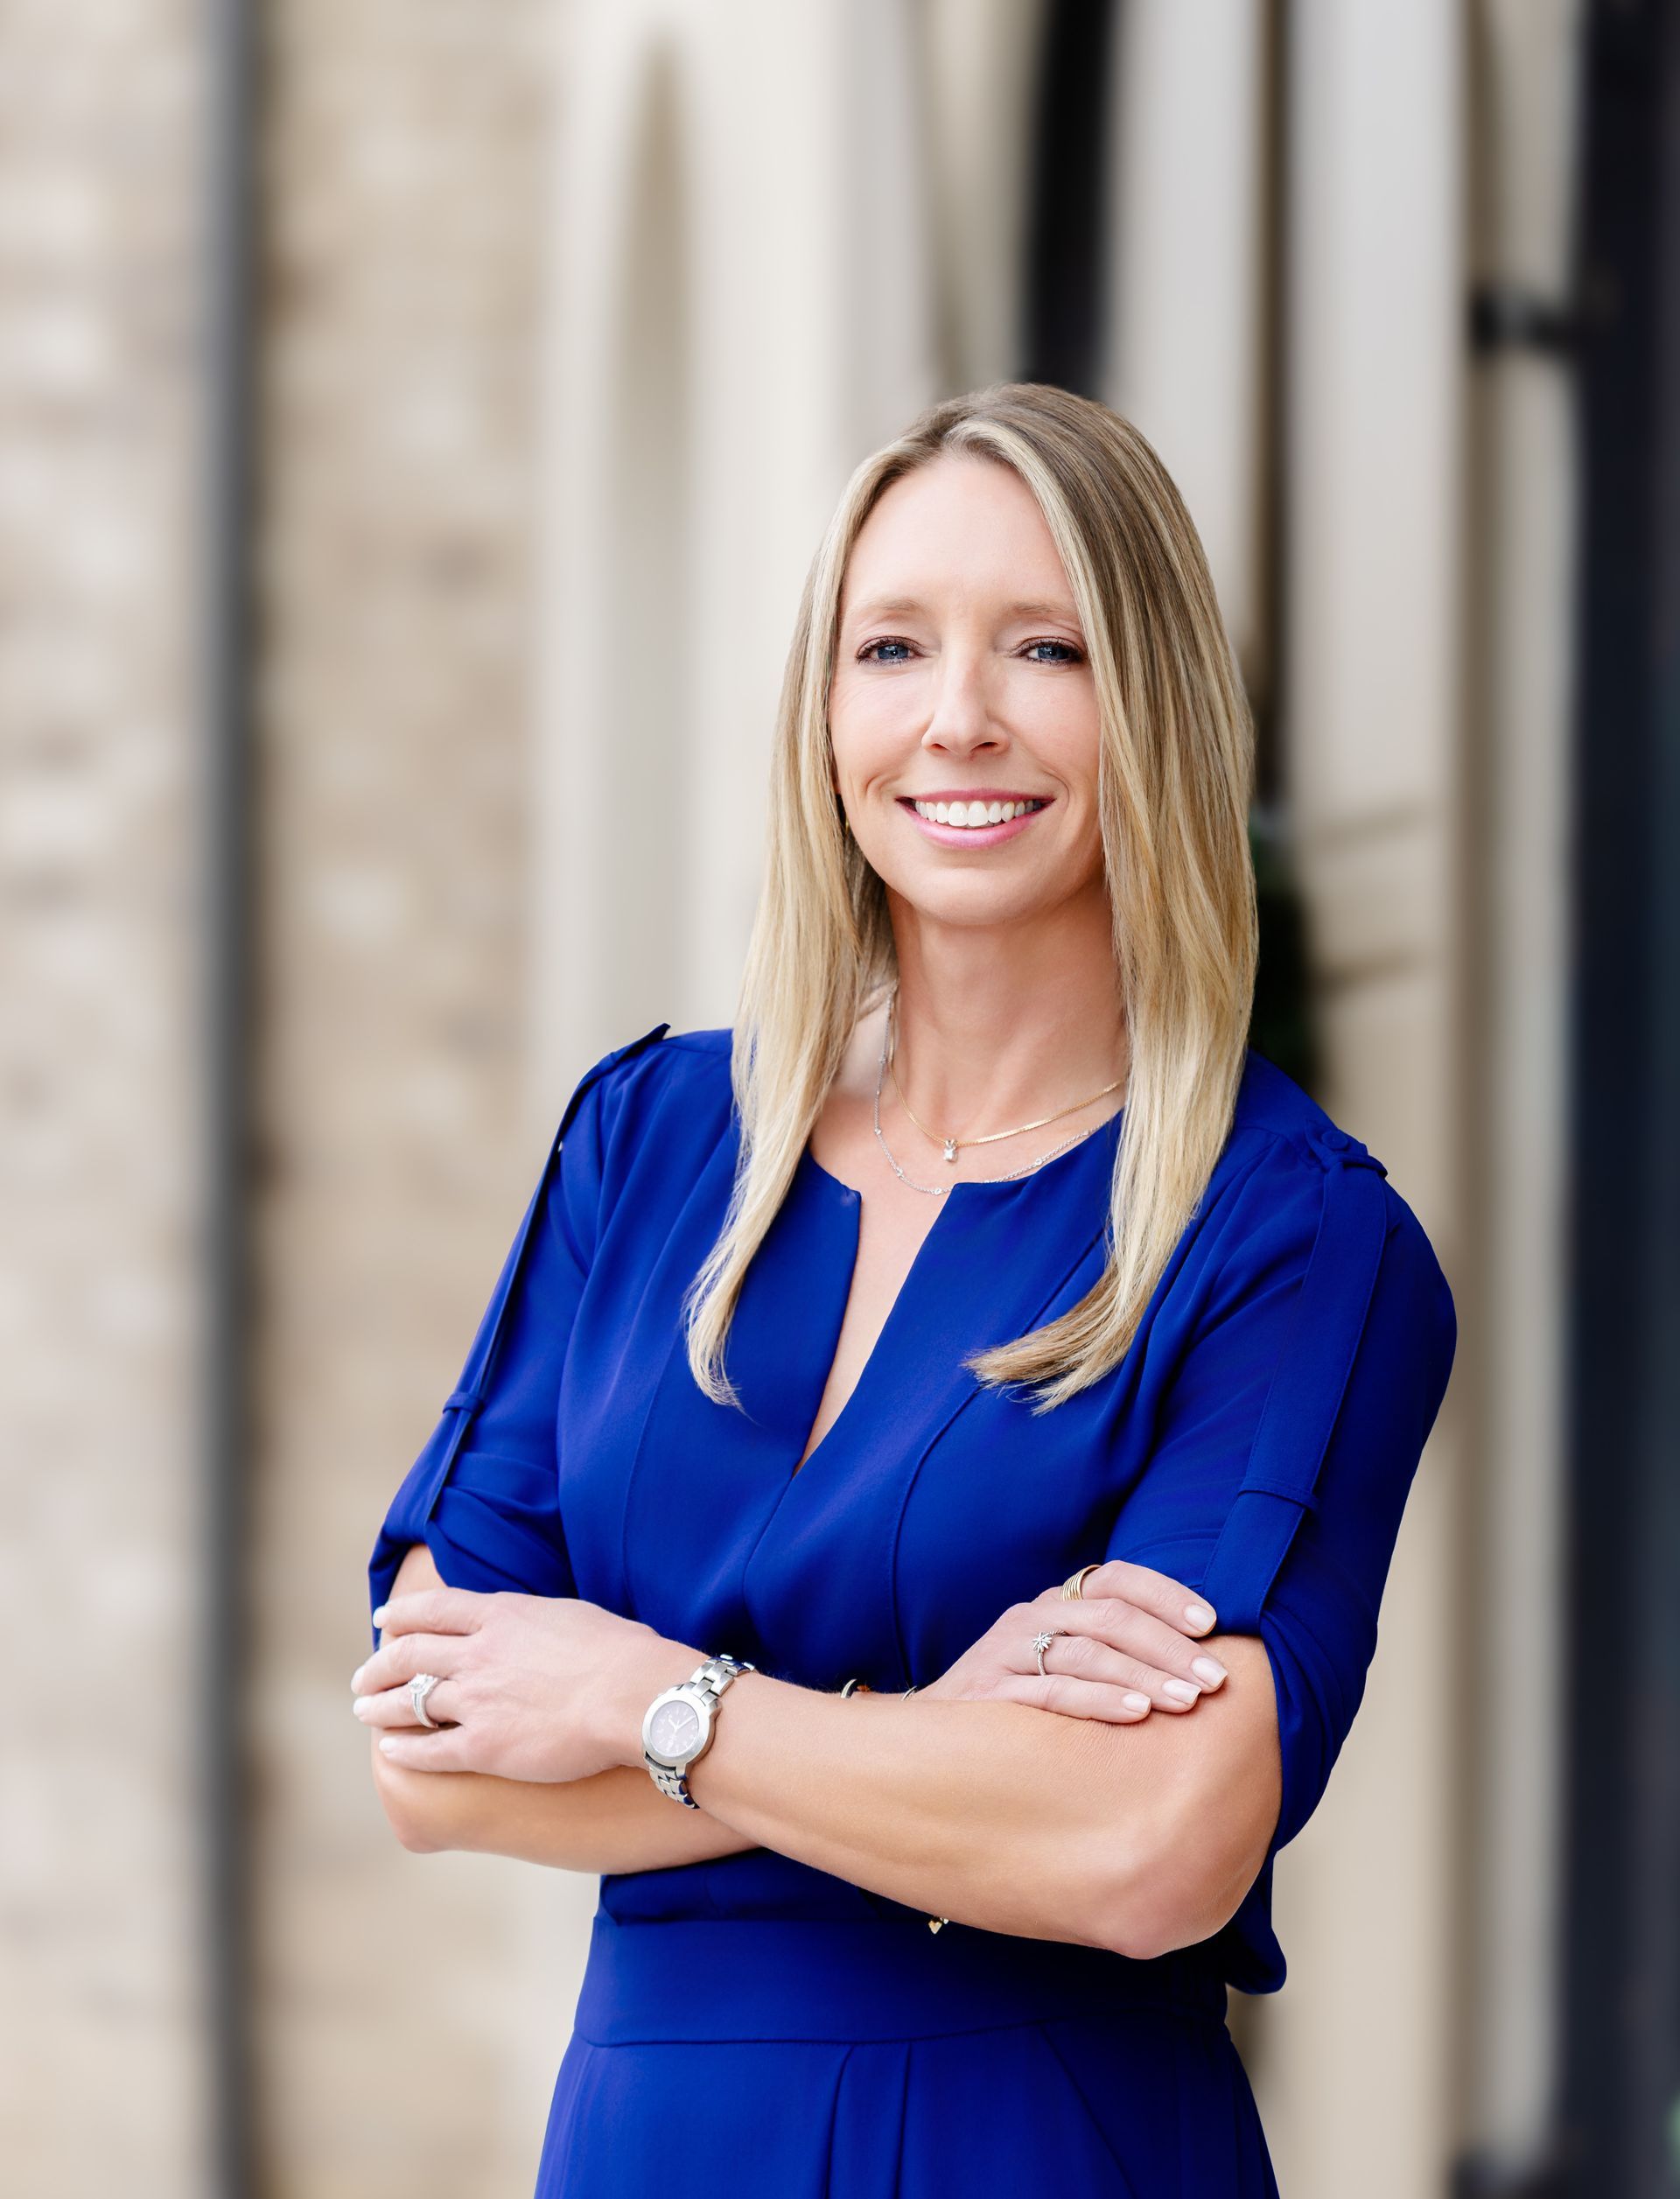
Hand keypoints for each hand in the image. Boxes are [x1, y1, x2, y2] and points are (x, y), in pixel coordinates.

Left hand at [350, 1584, 697, 1781]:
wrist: (633, 1695)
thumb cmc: (620, 1652)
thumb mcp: (570, 1615)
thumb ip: (536, 1620)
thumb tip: (529, 1624)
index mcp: (501, 1615)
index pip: (434, 1610)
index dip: (402, 1615)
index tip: (383, 1621)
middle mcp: (478, 1654)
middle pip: (409, 1654)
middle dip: (379, 1666)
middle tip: (364, 1676)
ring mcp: (477, 1700)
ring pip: (409, 1700)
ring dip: (379, 1707)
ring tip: (364, 1711)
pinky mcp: (484, 1746)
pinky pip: (429, 1748)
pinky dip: (404, 1748)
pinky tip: (390, 1750)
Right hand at [918, 1561, 1230, 1721]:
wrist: (937, 1740)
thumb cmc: (1022, 1704)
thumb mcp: (1066, 1664)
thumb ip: (1116, 1652)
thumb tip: (1198, 1663)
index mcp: (1056, 1602)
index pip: (1118, 1578)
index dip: (1168, 1595)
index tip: (1212, 1624)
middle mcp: (1032, 1616)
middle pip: (1112, 1616)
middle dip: (1170, 1647)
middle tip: (1214, 1679)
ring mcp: (1008, 1651)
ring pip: (1088, 1651)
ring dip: (1144, 1675)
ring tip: (1187, 1700)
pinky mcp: (991, 1690)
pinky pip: (1055, 1690)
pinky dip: (1101, 1700)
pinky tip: (1138, 1714)